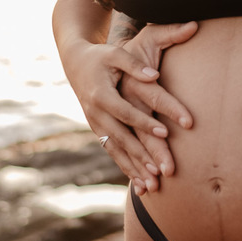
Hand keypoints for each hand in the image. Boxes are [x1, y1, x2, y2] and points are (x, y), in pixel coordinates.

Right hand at [62, 21, 196, 192]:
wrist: (76, 63)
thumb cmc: (101, 56)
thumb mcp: (116, 54)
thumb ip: (134, 65)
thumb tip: (154, 76)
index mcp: (101, 94)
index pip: (126, 112)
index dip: (145, 122)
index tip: (166, 132)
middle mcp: (96, 113)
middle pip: (122, 138)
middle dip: (143, 156)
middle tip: (163, 170)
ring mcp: (95, 124)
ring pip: (117, 150)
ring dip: (134, 168)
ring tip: (152, 186)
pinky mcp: (98, 130)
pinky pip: (112, 152)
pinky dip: (126, 167)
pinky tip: (139, 182)